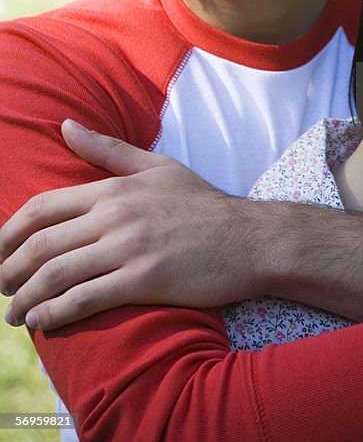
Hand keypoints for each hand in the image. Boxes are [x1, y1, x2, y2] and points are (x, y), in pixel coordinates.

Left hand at [0, 121, 264, 330]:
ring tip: (14, 314)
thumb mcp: (158, 166)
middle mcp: (117, 215)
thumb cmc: (203, 203)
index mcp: (115, 187)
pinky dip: (56, 314)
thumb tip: (65, 126)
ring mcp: (130, 248)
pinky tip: (44, 322)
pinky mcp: (145, 280)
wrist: (250, 237)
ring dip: (25, 299)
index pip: (43, 208)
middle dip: (8, 271)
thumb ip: (108, 149)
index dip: (8, 234)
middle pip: (41, 244)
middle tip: (1, 288)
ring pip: (56, 275)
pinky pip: (85, 299)